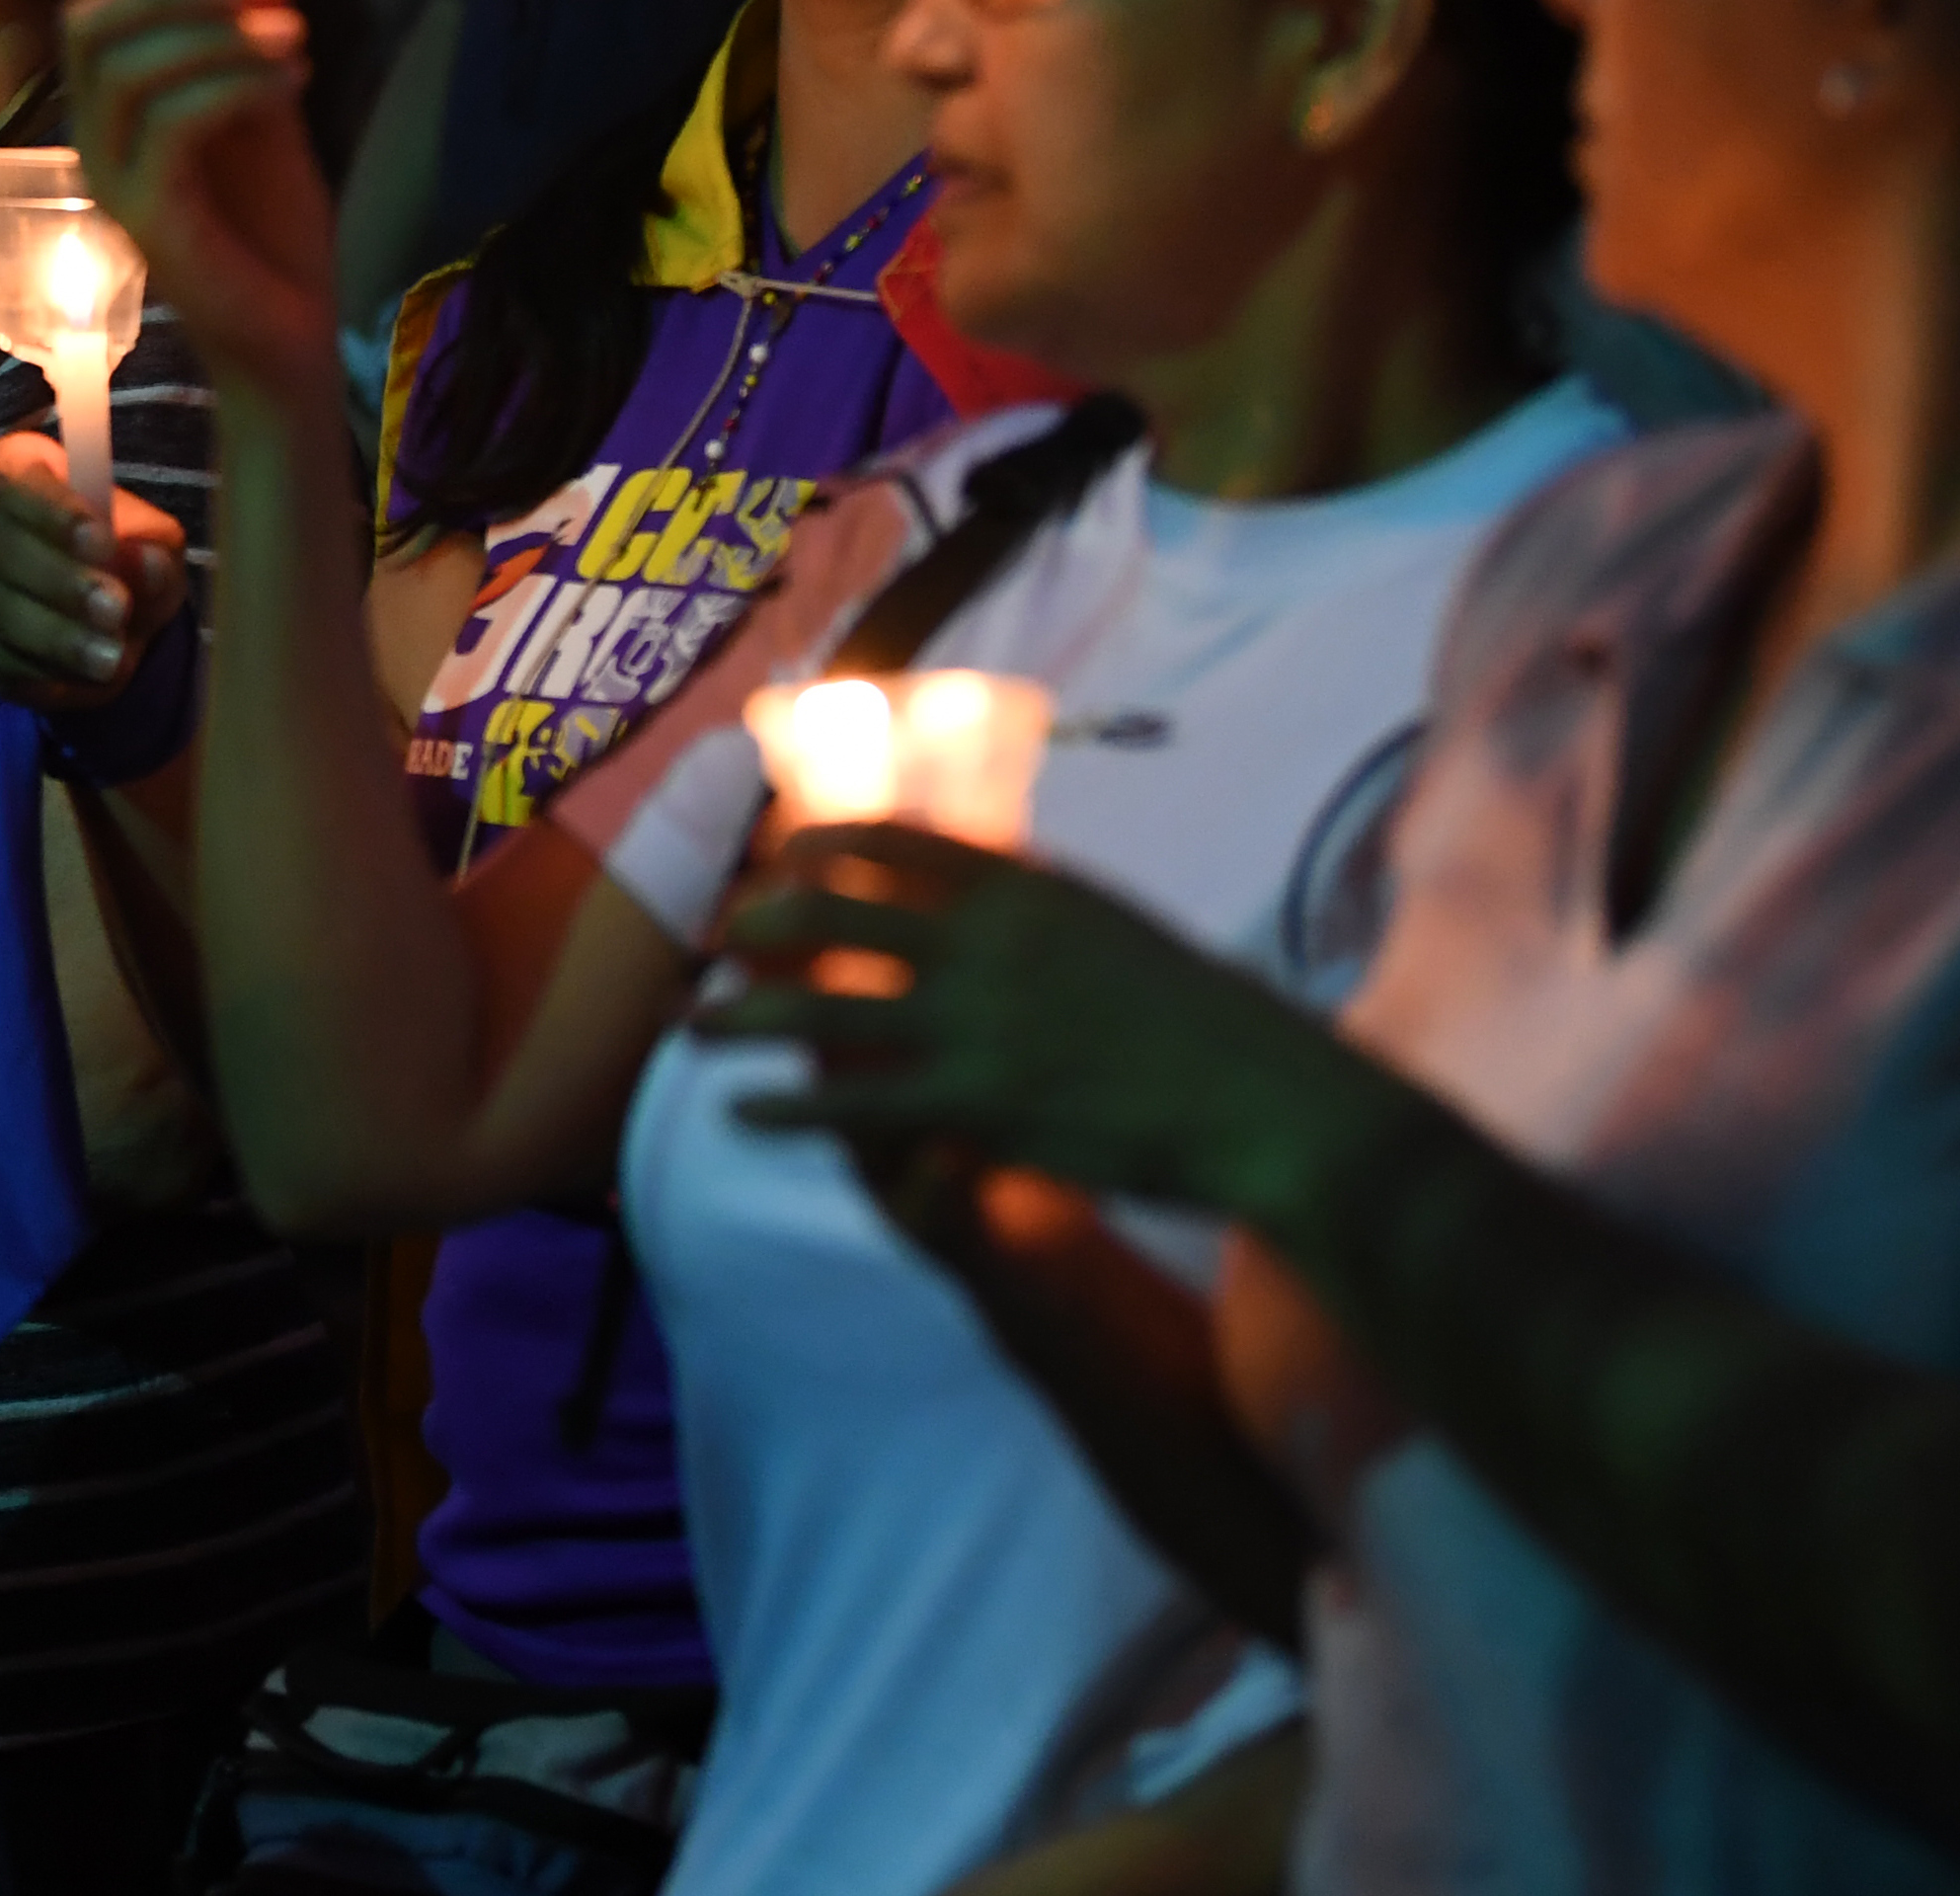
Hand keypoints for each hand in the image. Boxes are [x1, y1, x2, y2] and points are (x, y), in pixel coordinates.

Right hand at [0, 431, 187, 703]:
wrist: (93, 604)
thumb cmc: (118, 548)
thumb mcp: (149, 539)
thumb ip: (152, 547)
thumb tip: (146, 564)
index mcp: (8, 469)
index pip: (14, 481)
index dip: (54, 511)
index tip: (103, 541)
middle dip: (61, 582)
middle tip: (116, 609)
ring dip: (55, 637)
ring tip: (112, 658)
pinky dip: (45, 673)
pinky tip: (90, 680)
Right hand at [58, 0, 333, 373]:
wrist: (291, 333)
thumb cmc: (272, 230)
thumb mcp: (270, 108)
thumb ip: (256, 39)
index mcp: (120, 105)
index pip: (106, 9)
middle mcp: (98, 137)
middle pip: (92, 28)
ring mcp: (114, 180)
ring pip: (128, 71)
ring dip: (214, 36)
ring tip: (293, 38)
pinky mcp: (145, 220)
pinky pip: (168, 126)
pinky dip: (230, 86)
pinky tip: (287, 81)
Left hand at [700, 827, 1401, 1232]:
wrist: (1264, 1103)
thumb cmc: (1208, 1021)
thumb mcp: (1117, 930)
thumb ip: (1040, 908)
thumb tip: (988, 880)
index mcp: (1025, 887)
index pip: (894, 844)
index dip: (823, 846)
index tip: (781, 853)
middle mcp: (987, 944)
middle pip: (834, 915)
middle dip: (761, 925)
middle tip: (717, 938)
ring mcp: (978, 1027)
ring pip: (824, 1011)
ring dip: (747, 1018)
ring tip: (694, 1025)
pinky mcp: (981, 1109)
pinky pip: (858, 1107)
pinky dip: (792, 1110)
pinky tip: (746, 1114)